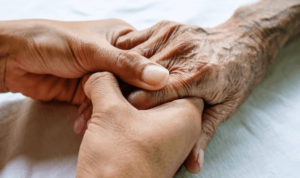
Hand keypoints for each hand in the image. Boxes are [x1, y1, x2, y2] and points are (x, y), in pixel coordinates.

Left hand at [0, 19, 168, 103]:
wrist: (14, 58)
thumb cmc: (53, 41)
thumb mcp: (93, 50)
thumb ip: (127, 64)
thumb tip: (162, 78)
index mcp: (121, 37)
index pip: (148, 59)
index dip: (153, 77)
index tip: (159, 95)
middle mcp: (115, 56)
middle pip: (134, 81)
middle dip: (129, 97)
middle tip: (128, 111)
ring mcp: (102, 74)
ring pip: (118, 95)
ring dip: (109, 107)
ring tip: (101, 117)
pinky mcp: (89, 90)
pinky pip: (101, 104)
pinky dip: (95, 113)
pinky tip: (87, 120)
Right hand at [76, 72, 202, 177]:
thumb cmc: (119, 161)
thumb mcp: (109, 113)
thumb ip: (105, 82)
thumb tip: (98, 72)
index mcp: (186, 113)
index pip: (171, 75)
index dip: (143, 65)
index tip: (123, 59)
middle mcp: (182, 125)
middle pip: (155, 89)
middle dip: (126, 84)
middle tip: (104, 77)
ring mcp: (166, 137)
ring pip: (141, 106)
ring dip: (116, 101)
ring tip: (93, 101)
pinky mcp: (149, 146)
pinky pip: (134, 121)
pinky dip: (116, 115)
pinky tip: (94, 114)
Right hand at [115, 20, 269, 172]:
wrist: (243, 42)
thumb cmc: (235, 78)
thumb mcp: (224, 109)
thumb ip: (203, 135)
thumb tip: (192, 166)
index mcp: (198, 76)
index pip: (153, 94)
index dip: (131, 108)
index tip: (118, 118)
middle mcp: (184, 53)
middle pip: (138, 74)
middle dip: (119, 90)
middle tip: (103, 105)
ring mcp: (174, 36)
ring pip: (132, 57)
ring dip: (117, 72)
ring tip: (104, 88)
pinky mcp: (167, 26)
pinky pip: (135, 40)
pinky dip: (124, 55)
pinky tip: (118, 68)